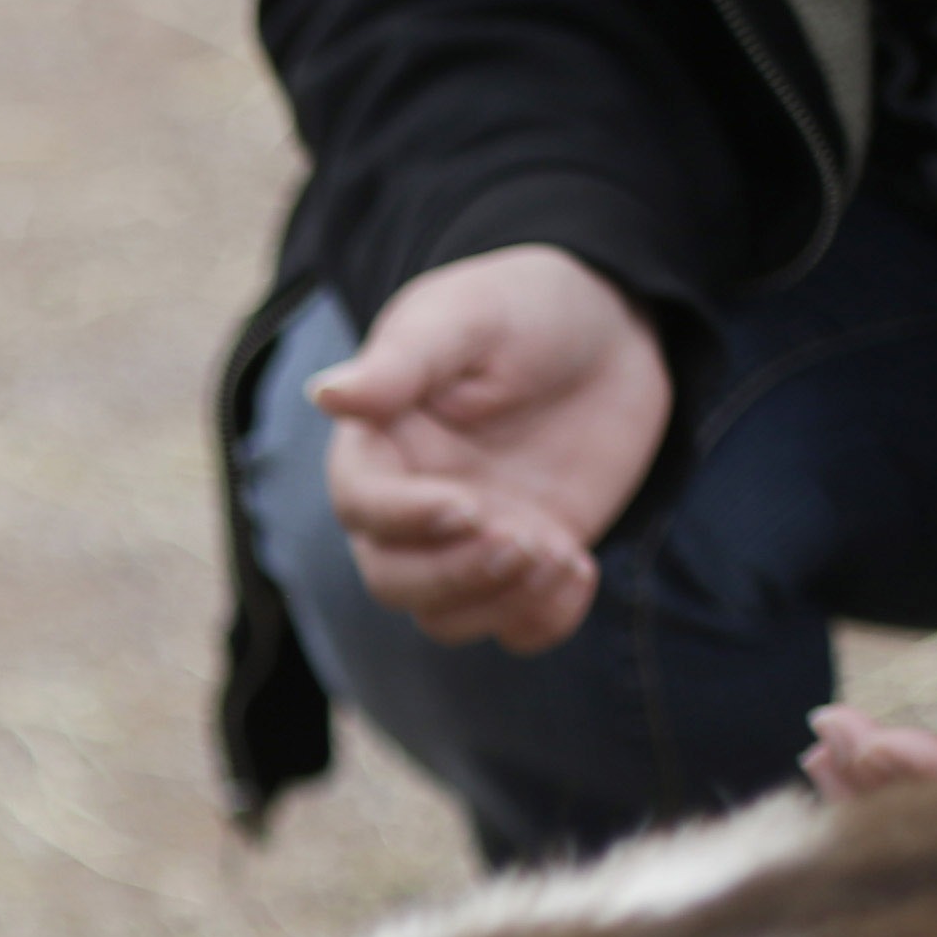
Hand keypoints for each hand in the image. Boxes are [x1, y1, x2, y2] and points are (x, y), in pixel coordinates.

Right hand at [309, 246, 670, 654]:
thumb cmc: (524, 308)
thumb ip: (402, 360)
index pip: (362, 508)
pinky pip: (517, 628)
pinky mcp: (523, 565)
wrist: (610, 329)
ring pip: (447, 617)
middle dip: (457, 574)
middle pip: (395, 581)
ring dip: (502, 601)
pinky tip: (582, 568)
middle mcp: (411, 509)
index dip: (406, 520)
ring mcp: (466, 544)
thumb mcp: (467, 316)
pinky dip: (548, 619)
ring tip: (562, 553)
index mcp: (379, 449)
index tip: (467, 505)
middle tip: (526, 538)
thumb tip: (326, 394)